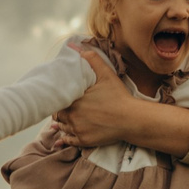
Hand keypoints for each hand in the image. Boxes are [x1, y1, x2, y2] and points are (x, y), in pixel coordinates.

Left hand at [51, 50, 188, 156]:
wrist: (131, 119)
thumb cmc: (119, 96)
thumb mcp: (106, 74)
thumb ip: (92, 59)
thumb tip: (78, 48)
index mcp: (74, 100)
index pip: (56, 100)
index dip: (57, 98)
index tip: (60, 96)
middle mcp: (72, 116)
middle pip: (57, 114)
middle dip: (59, 111)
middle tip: (63, 108)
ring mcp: (77, 130)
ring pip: (62, 127)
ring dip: (62, 124)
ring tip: (63, 120)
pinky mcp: (84, 141)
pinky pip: (68, 141)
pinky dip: (64, 140)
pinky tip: (60, 139)